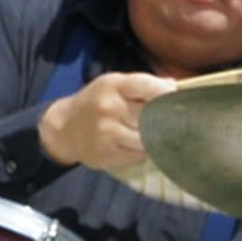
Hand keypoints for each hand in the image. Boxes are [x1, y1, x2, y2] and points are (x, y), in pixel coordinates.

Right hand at [37, 71, 176, 169]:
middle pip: (153, 115)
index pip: (148, 86)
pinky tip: (137, 146)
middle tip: (172, 121)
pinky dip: (144, 152)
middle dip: (165, 119)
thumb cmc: (96, 103)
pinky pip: (140, 156)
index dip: (167, 93)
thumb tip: (175, 86)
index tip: (176, 98)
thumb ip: (143, 85)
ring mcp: (107, 132)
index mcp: (112, 85)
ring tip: (155, 135)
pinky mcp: (107, 154)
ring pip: (149, 139)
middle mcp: (109, 107)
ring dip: (156, 139)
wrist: (64, 127)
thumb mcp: (113, 86)